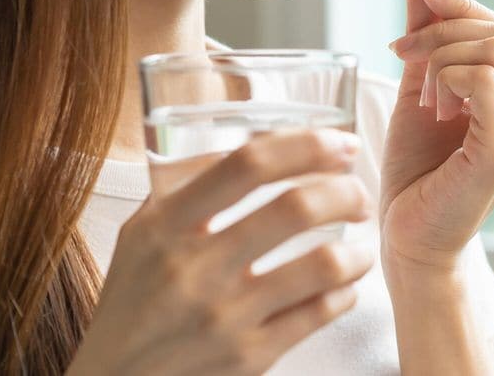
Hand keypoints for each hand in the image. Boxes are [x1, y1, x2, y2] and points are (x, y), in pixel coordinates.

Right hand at [68, 128, 374, 375]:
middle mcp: (194, 268)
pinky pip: (319, 314)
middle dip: (345, 191)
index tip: (341, 143)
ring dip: (355, 249)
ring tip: (360, 246)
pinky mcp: (247, 357)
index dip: (305, 145)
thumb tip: (259, 141)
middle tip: (358, 192)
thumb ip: (188, 187)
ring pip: (321, 265)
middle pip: (294, 207)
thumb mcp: (141, 233)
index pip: (246, 164)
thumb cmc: (133, 298)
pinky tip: (343, 286)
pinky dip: (344, 293)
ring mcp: (223, 316)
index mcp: (166, 225)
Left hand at [380, 0, 493, 273]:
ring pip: (491, 48)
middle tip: (399, 49)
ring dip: (438, 57)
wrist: (405, 237)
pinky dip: (445, 79)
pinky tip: (431, 109)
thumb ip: (426, 33)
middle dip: (441, 25)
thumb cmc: (414, 170)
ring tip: (422, 98)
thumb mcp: (419, 86)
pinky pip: (481, 78)